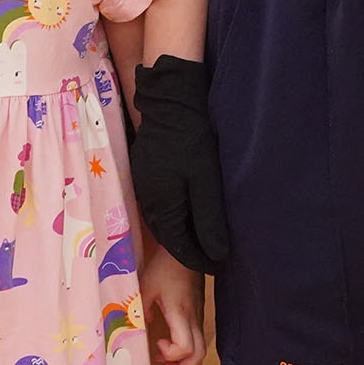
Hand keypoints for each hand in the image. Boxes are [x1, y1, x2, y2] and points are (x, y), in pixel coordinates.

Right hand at [130, 56, 231, 273]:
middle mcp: (147, 202)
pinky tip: (192, 210)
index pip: (179, 248)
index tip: (220, 265)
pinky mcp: (146, 174)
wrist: (169, 100)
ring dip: (184, 232)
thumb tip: (217, 254)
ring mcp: (143, 187)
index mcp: (161, 208)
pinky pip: (161, 206)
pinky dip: (178, 215)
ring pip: (165, 222)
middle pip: (169, 238)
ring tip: (207, 236)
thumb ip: (209, 220)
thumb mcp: (206, 181)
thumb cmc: (191, 139)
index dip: (200, 260)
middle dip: (192, 249)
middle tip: (216, 254)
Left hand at [139, 245, 206, 364]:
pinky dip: (184, 347)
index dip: (171, 355)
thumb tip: (139, 325)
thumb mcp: (146, 286)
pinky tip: (168, 339)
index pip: (186, 348)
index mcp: (181, 314)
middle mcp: (193, 319)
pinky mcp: (198, 312)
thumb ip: (139, 308)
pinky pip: (197, 338)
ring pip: (200, 349)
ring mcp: (198, 316)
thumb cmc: (165, 267)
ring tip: (162, 355)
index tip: (157, 343)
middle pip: (198, 355)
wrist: (186, 249)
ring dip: (183, 359)